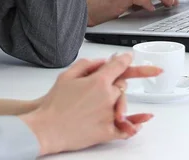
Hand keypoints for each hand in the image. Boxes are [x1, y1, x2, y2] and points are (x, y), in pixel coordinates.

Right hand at [21, 53, 159, 154]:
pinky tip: (139, 124)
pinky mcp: (108, 132)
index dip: (125, 58)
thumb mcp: (67, 75)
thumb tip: (101, 62)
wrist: (49, 127)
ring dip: (120, 101)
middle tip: (106, 84)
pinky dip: (134, 125)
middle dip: (115, 82)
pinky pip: (127, 129)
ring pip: (123, 103)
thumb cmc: (55, 103)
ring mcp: (109, 115)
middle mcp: (108, 97)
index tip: (129, 56)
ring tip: (115, 103)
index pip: (118, 65)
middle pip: (122, 84)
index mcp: (98, 81)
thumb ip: (86, 64)